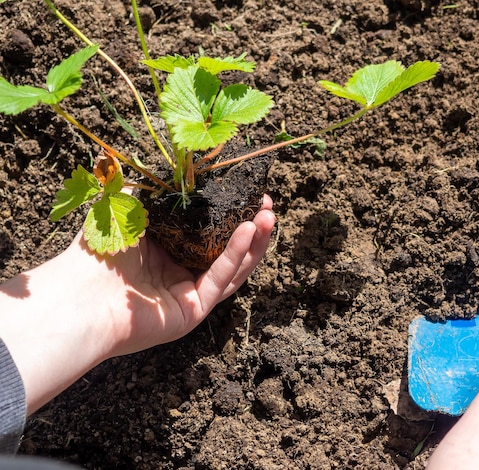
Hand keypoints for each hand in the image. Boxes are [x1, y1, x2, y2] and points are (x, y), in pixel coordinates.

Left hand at [0, 195, 274, 413]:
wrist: (81, 292)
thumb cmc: (101, 247)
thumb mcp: (130, 205)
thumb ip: (154, 186)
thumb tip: (175, 162)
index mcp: (168, 250)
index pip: (211, 231)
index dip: (232, 212)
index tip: (251, 191)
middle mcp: (181, 272)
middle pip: (228, 250)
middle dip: (252, 227)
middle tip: (268, 204)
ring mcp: (188, 293)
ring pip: (233, 268)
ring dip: (253, 242)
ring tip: (269, 216)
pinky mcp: (193, 311)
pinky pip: (220, 281)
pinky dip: (236, 256)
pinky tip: (248, 231)